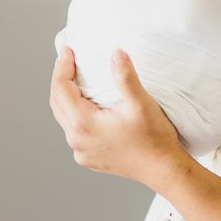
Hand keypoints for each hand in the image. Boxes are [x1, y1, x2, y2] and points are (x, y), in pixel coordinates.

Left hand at [49, 46, 189, 193]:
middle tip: (66, 60)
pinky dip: (75, 116)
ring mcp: (81, 151)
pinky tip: (86, 109)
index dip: (63, 67)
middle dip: (60, 80)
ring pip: (65, 119)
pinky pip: (74, 132)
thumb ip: (125, 76)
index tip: (67, 51)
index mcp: (84, 124)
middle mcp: (77, 140)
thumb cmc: (153, 138)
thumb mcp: (140, 103)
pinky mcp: (90, 158)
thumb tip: (116, 53)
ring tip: (73, 81)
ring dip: (66, 98)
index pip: (62, 89)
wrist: (163, 169)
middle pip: (57, 103)